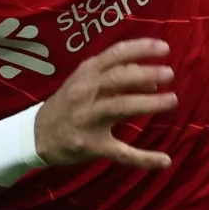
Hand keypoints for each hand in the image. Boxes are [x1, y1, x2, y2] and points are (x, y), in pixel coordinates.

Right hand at [33, 39, 177, 172]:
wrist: (36, 135)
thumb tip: (152, 81)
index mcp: (85, 74)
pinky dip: (144, 158)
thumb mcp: (84, 82)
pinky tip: (164, 161)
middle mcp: (85, 94)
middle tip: (170, 74)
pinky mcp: (91, 145)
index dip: (141, 49)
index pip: (115, 54)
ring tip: (172, 100)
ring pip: (121, 108)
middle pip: (118, 78)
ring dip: (149, 103)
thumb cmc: (67, 104)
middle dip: (147, 74)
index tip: (164, 49)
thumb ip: (115, 76)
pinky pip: (121, 152)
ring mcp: (88, 120)